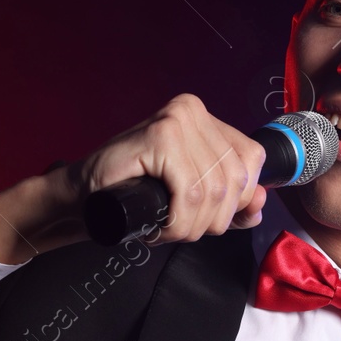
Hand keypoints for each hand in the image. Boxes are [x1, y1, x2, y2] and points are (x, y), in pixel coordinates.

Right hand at [0, 94, 267, 262]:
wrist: (80, 198)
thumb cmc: (132, 194)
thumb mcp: (190, 194)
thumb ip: (228, 198)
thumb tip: (260, 207)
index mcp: (204, 117)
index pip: (252, 159)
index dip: (242, 198)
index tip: (217, 219)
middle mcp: (193, 111)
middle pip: (235, 179)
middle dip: (214, 219)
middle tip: (183, 229)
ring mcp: (176, 122)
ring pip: (212, 192)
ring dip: (191, 226)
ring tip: (167, 229)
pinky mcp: (160, 139)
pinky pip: (189, 195)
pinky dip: (177, 222)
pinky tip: (159, 226)